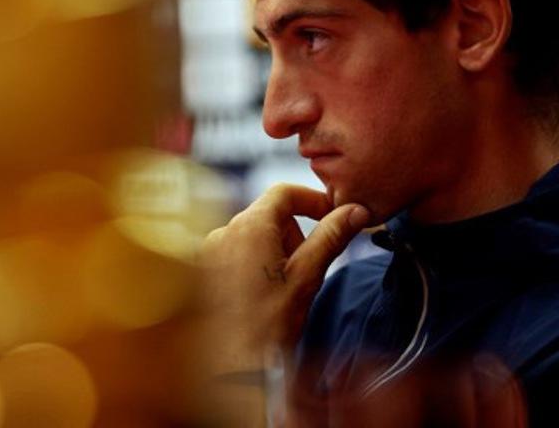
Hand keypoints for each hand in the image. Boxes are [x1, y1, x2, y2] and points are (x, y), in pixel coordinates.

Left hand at [199, 184, 369, 376]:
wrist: (233, 365)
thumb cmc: (268, 325)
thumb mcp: (307, 277)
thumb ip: (332, 238)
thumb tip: (355, 211)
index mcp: (249, 226)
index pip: (284, 193)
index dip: (312, 201)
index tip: (332, 218)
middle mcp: (224, 231)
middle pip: (268, 214)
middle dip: (294, 235)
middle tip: (305, 269)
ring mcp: (209, 250)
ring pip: (253, 235)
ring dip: (275, 251)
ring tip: (282, 289)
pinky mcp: (202, 268)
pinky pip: (235, 252)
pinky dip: (254, 263)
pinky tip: (261, 294)